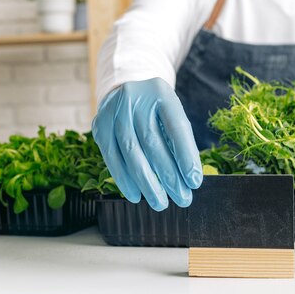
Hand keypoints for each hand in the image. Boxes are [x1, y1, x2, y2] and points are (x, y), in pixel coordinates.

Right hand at [92, 78, 202, 210]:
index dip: (186, 156)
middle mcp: (135, 98)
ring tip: (160, 203)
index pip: (176, 127)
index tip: (194, 182)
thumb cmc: (155, 110)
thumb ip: (180, 141)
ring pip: (131, 153)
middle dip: (169, 176)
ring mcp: (114, 111)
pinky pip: (112, 157)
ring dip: (147, 183)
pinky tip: (136, 195)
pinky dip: (124, 180)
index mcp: (161, 93)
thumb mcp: (171, 115)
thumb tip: (189, 177)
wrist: (126, 90)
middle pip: (153, 143)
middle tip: (182, 198)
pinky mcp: (99, 125)